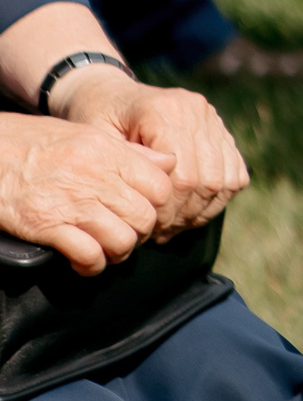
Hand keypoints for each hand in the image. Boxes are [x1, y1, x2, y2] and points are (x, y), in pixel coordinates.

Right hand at [0, 112, 173, 274]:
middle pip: (144, 218)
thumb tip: (169, 163)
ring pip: (121, 240)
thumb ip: (129, 152)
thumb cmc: (35, 143)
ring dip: (118, 253)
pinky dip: (91, 265)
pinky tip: (84, 262)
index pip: (160, 186)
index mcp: (109, 152)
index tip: (144, 212)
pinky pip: (88, 255)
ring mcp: (72, 203)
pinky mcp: (46, 226)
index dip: (158, 205)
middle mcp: (96, 177)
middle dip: (140, 233)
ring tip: (107, 251)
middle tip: (126, 235)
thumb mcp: (86, 135)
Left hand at [54, 71, 246, 233]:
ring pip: (226, 178)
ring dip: (204, 208)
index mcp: (162, 110)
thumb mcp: (95, 142)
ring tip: (177, 223)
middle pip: (208, 179)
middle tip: (163, 232)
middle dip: (186, 213)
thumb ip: (124, 166)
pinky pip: (235, 171)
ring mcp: (211, 117)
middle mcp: (194, 110)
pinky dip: (219, 196)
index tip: (149, 227)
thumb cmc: (94, 120)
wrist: (109, 94)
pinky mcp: (220, 128)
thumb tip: (152, 199)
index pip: (183, 176)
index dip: (170, 209)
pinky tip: (192, 207)